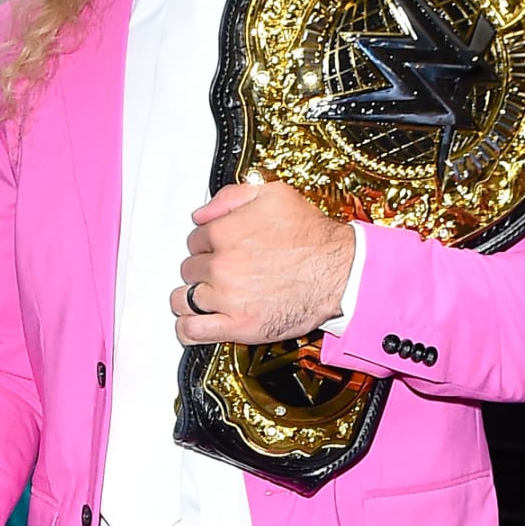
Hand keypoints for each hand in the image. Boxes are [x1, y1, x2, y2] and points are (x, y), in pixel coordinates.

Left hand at [171, 182, 355, 346]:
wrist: (339, 273)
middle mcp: (221, 265)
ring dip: (192, 296)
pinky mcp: (238, 326)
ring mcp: (227, 298)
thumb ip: (231, 197)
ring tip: (205, 296)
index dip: (206, 245)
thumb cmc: (313, 237)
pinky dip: (187, 328)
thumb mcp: (274, 195)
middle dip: (202, 269)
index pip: (194, 240)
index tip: (218, 250)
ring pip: (184, 298)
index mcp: (224, 232)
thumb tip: (201, 213)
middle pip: (189, 269)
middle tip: (222, 271)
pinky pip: (193, 330)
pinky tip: (191, 323)